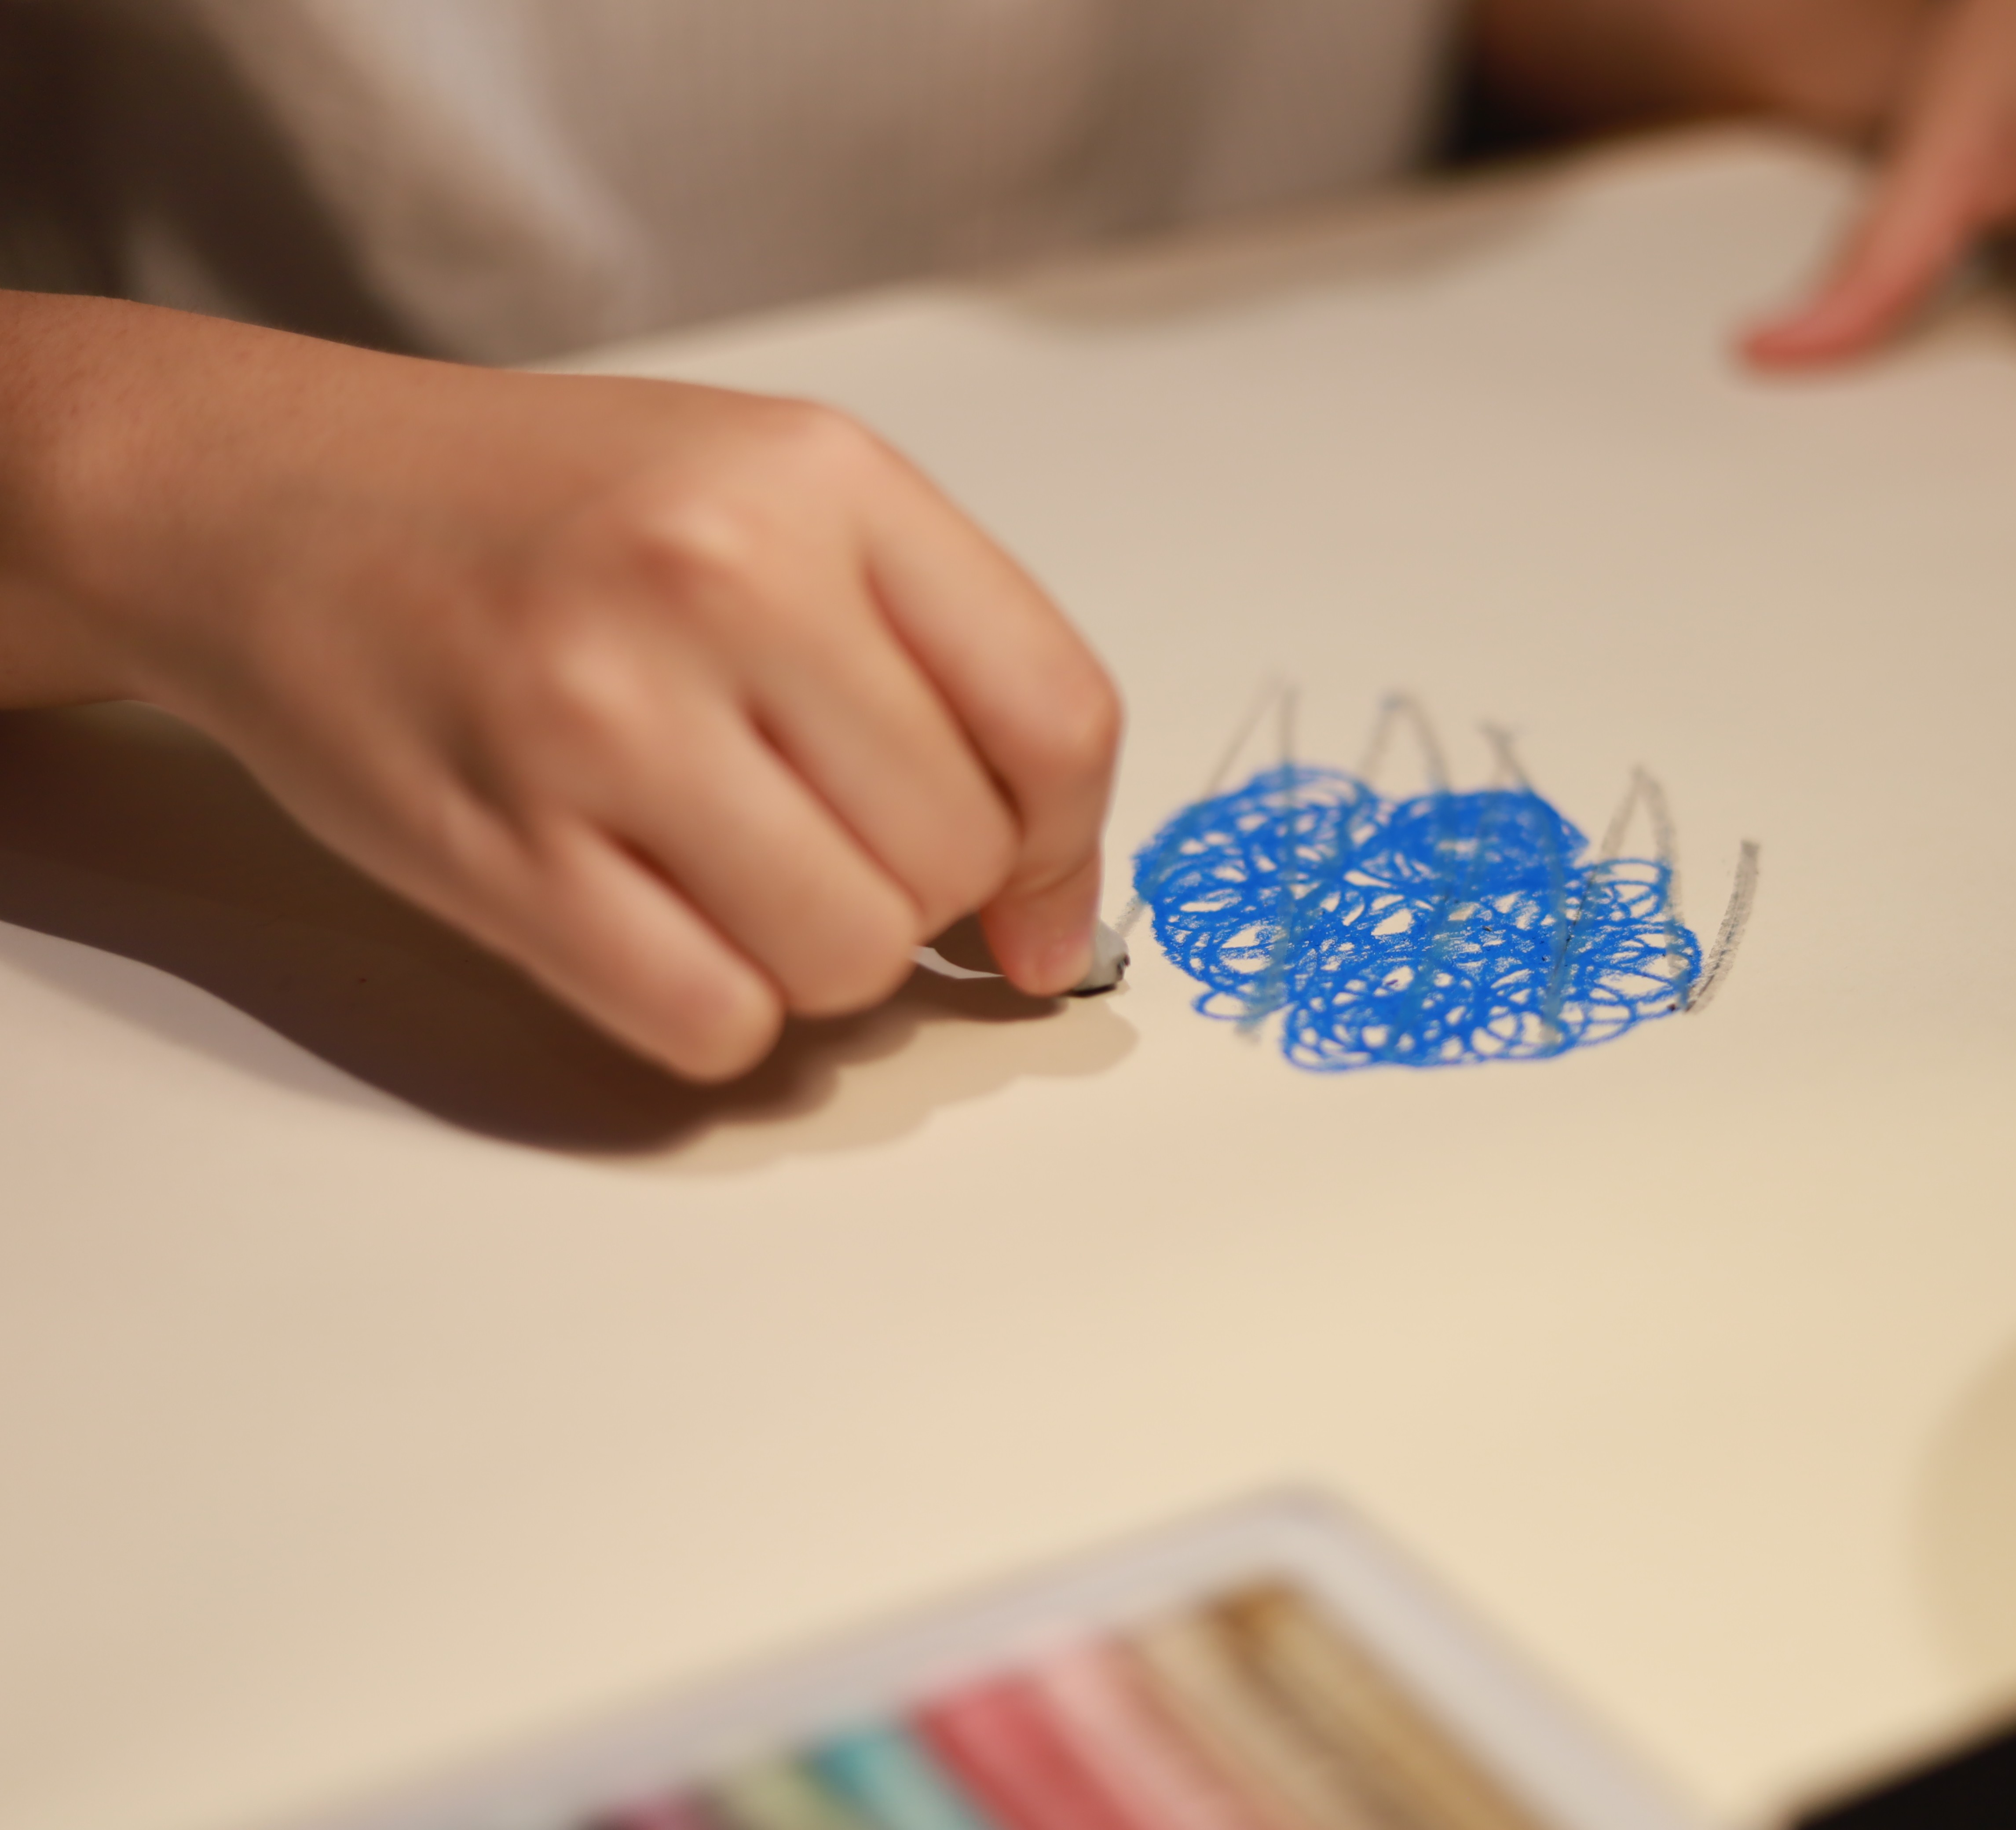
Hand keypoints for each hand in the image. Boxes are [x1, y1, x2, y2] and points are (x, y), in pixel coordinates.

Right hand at [0, 296, 1119, 1079]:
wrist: (272, 495)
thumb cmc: (550, 511)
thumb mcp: (778, 495)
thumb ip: (947, 665)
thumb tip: (1052, 911)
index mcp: (823, 481)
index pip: (1056, 719)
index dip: (1069, 848)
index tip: (1039, 904)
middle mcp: (720, 581)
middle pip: (953, 857)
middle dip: (919, 891)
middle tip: (822, 837)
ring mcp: (600, 720)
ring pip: (848, 959)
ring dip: (818, 956)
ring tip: (733, 868)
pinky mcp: (501, 847)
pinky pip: (712, 1023)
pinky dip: (717, 1011)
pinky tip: (662, 923)